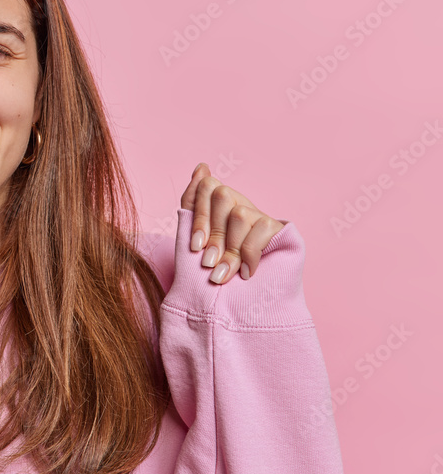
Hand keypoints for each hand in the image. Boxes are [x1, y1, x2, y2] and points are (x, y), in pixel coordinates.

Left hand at [180, 163, 285, 284]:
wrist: (236, 307)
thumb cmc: (212, 274)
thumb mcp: (194, 240)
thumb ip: (193, 202)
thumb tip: (202, 167)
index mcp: (218, 205)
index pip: (206, 187)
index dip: (199, 216)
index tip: (195, 247)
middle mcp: (241, 205)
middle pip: (222, 196)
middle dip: (214, 235)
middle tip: (210, 264)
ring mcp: (261, 216)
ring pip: (240, 214)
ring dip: (230, 250)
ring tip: (225, 275)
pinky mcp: (281, 230)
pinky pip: (262, 229)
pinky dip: (249, 255)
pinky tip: (246, 273)